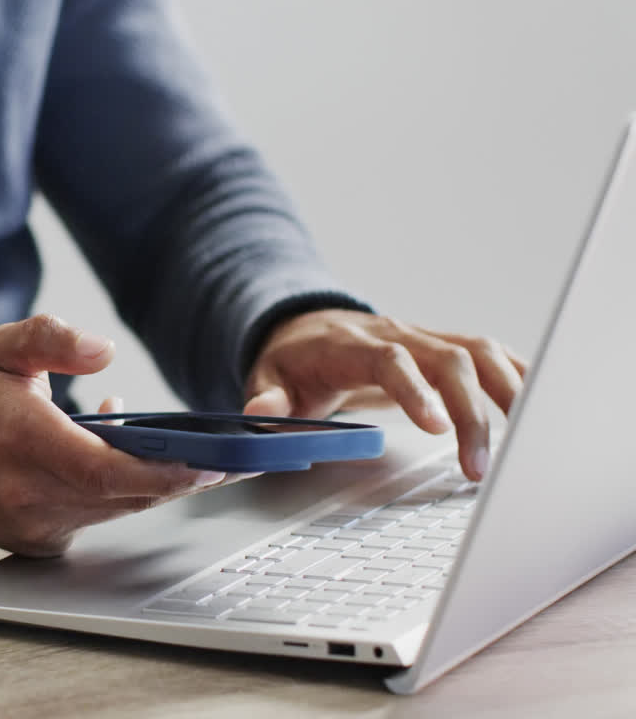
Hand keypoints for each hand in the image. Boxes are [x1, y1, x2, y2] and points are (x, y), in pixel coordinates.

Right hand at [0, 314, 225, 556]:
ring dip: (158, 487)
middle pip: (124, 496)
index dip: (163, 471)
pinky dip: (123, 496)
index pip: (104, 469)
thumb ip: (49, 337)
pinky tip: (132, 466)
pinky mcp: (39, 542)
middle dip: (181, 479)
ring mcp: (34, 524)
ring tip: (196, 456)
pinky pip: (98, 520)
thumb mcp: (0, 349)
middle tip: (232, 460)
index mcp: (23, 442)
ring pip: (117, 511)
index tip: (211, 462)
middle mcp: (28, 493)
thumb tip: (103, 348)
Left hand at [242, 309, 526, 481]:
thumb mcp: (266, 380)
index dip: (415, 390)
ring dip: (507, 394)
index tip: (435, 427)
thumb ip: (265, 400)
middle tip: (477, 468)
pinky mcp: (443, 346)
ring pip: (479, 352)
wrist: (306, 329)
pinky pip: (489, 353)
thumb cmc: (291, 364)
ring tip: (523, 444)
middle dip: (471, 413)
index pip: (389, 360)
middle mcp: (395, 335)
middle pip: (448, 360)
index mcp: (350, 346)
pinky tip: (537, 405)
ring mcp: (423, 337)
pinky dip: (518, 374)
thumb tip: (260, 414)